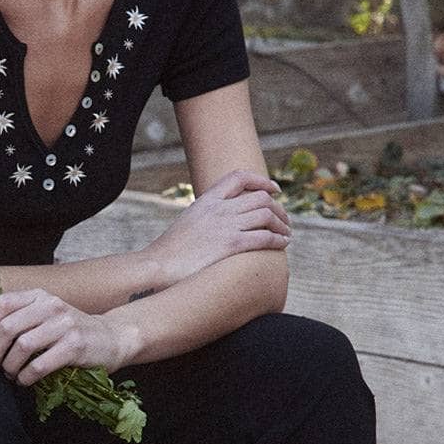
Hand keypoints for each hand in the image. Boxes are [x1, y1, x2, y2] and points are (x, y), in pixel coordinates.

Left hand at [0, 290, 129, 383]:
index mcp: (38, 295)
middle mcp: (50, 305)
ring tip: (10, 374)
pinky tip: (24, 381)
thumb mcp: (43, 317)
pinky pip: (39, 365)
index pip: (0, 305)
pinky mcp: (75, 345)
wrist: (111, 339)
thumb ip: (17, 320)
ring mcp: (64, 324)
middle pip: (7, 328)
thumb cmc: (68, 333)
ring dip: (9, 366)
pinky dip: (26, 377)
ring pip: (21, 346)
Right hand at [146, 169, 289, 287]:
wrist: (156, 267)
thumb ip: (205, 219)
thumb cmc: (169, 253)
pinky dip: (278, 239)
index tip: (274, 189)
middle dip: (278, 207)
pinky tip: (283, 244)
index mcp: (206, 201)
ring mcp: (225, 226)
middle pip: (260, 197)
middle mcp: (218, 209)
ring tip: (287, 233)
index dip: (261, 180)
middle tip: (285, 219)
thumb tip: (216, 226)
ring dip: (282, 224)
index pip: (239, 177)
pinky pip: (264, 237)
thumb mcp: (187, 225)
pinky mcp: (230, 245)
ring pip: (267, 215)